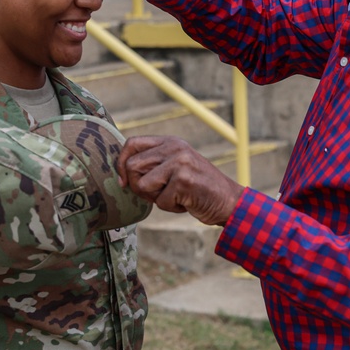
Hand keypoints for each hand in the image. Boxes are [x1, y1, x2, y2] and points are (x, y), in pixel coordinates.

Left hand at [117, 136, 242, 225]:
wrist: (228, 201)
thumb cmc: (197, 188)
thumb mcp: (176, 166)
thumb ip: (153, 163)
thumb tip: (121, 172)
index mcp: (170, 142)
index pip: (132, 143)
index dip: (121, 163)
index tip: (124, 181)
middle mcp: (174, 148)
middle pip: (132, 166)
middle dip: (138, 187)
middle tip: (157, 194)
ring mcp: (179, 163)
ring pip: (142, 184)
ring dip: (155, 198)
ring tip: (174, 196)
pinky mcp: (183, 181)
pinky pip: (160, 201)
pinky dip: (171, 207)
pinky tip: (186, 202)